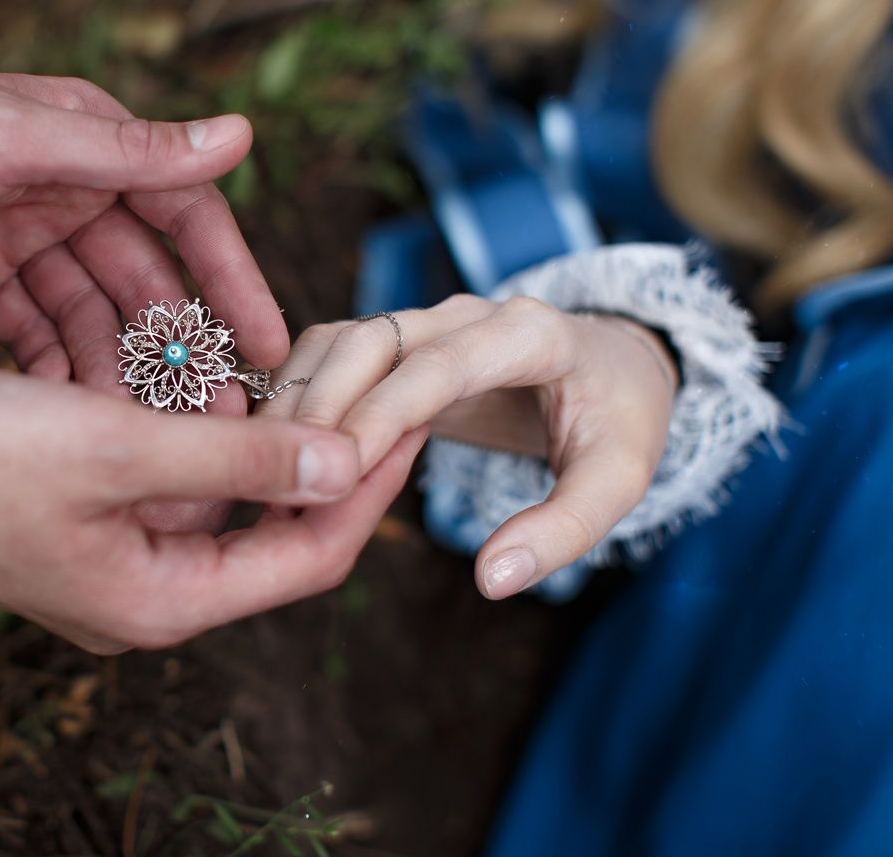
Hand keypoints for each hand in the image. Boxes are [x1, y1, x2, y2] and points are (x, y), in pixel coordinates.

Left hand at [0, 68, 287, 414]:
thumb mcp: (19, 142)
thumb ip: (130, 152)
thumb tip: (242, 134)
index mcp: (91, 145)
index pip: (187, 218)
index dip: (232, 284)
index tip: (271, 352)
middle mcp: (67, 190)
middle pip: (144, 281)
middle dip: (180, 349)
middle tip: (220, 421)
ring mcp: (19, 238)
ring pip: (92, 317)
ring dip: (122, 372)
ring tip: (156, 438)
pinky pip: (36, 334)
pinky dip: (58, 372)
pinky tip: (77, 419)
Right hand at [0, 370, 425, 652]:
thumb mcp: (118, 448)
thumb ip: (239, 461)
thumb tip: (345, 466)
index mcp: (164, 600)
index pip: (307, 557)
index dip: (369, 490)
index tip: (411, 419)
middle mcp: (147, 594)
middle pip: (272, 534)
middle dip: (324, 464)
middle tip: (371, 389)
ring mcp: (115, 562)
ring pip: (223, 503)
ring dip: (263, 443)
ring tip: (312, 374)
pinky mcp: (87, 523)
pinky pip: (173, 484)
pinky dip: (205, 437)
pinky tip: (224, 380)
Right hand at [257, 295, 677, 599]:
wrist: (612, 369)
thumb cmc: (618, 422)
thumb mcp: (620, 479)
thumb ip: (564, 528)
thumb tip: (492, 579)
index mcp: (530, 334)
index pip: (440, 367)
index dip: (383, 414)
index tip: (339, 470)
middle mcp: (468, 313)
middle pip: (373, 342)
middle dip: (324, 407)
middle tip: (287, 482)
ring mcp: (428, 319)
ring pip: (340, 340)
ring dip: (300, 399)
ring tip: (272, 472)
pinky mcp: (399, 338)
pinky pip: (332, 352)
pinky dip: (299, 392)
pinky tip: (279, 451)